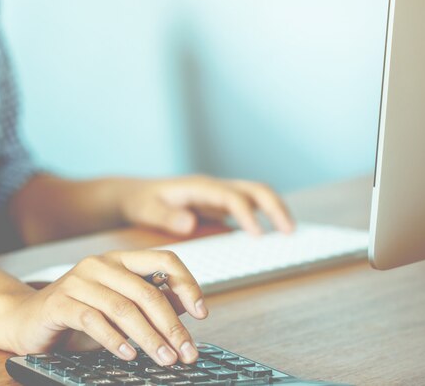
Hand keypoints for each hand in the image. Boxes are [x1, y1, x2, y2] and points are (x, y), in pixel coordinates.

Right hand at [4, 250, 206, 365]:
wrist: (25, 319)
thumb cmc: (78, 314)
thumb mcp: (120, 307)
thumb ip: (150, 303)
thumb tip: (187, 307)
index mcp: (120, 260)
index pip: (164, 260)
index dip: (187, 284)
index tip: (202, 312)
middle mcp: (101, 264)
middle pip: (147, 291)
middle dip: (172, 325)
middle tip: (187, 351)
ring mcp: (79, 281)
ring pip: (124, 308)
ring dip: (149, 337)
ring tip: (165, 358)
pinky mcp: (60, 302)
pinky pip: (94, 320)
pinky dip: (115, 340)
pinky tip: (129, 354)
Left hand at [120, 175, 293, 235]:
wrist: (135, 195)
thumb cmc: (141, 202)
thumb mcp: (146, 210)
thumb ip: (166, 217)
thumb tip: (190, 223)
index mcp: (199, 187)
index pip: (231, 197)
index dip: (247, 214)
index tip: (258, 235)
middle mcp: (214, 188)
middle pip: (253, 190)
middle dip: (275, 207)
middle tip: (290, 232)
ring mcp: (219, 196)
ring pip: (256, 196)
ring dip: (275, 210)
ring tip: (290, 233)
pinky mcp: (219, 206)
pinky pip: (248, 208)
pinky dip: (265, 217)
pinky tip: (273, 235)